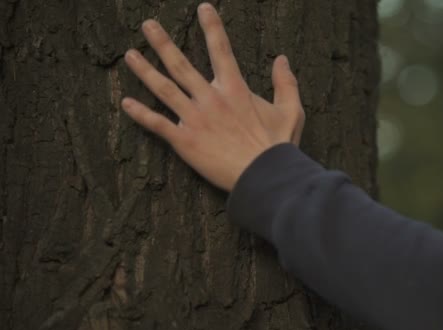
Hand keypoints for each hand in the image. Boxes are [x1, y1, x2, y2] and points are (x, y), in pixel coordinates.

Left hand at [121, 3, 304, 191]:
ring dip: (145, 71)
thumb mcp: (291, 111)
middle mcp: (211, 98)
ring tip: (130, 55)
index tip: (203, 8)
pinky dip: (140, 114)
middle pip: (181, 65)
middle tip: (148, 25)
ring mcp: (195, 119)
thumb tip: (282, 59)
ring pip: (164, 89)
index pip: (221, 49)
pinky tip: (126, 103)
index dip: (212, 27)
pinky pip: (158, 124)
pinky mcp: (185, 141)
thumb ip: (286, 83)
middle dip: (162, 43)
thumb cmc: (278, 146)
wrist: (263, 176)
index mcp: (235, 89)